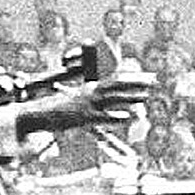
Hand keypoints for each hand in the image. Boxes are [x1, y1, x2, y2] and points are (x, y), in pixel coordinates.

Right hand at [19, 73, 156, 136]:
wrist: (41, 114)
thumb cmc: (60, 112)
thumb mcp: (80, 106)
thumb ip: (96, 108)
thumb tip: (111, 111)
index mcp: (91, 88)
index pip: (116, 80)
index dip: (133, 79)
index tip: (149, 77)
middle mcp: (91, 93)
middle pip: (118, 84)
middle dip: (136, 82)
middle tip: (154, 81)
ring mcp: (88, 104)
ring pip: (113, 98)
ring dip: (130, 97)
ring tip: (146, 97)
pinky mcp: (83, 117)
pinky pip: (102, 117)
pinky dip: (115, 116)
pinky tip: (128, 117)